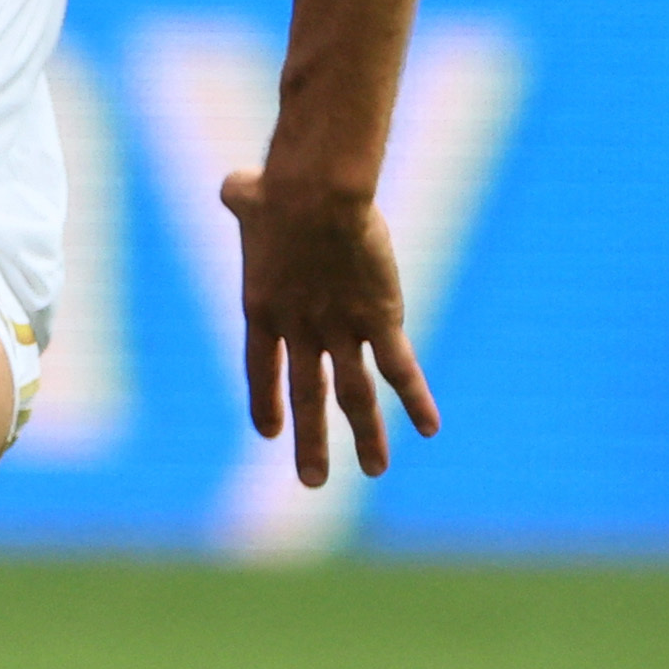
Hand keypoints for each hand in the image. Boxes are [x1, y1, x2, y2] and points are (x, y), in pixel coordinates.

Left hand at [218, 170, 440, 489]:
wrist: (313, 196)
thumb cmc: (278, 187)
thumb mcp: (249, 196)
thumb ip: (241, 198)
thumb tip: (238, 186)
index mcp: (262, 309)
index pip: (261, 370)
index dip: (266, 402)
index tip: (271, 432)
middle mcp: (300, 330)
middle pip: (307, 397)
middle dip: (312, 443)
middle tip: (312, 482)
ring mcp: (340, 329)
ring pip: (355, 395)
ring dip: (367, 436)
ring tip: (374, 471)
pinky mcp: (380, 319)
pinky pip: (400, 368)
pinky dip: (416, 399)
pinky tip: (430, 428)